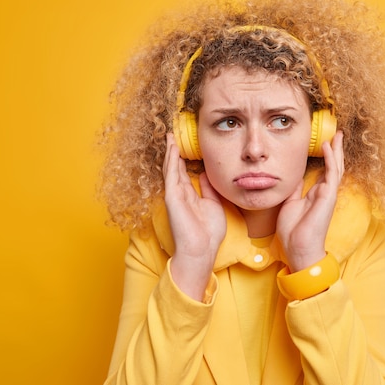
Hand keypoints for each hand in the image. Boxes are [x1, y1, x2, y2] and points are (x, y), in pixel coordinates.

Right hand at [163, 133, 226, 299]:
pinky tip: (172, 148)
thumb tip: (206, 174)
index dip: (184, 158)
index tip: (186, 144)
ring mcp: (175, 194)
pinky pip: (171, 174)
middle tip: (173, 134)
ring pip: (171, 168)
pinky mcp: (172, 197)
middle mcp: (180, 193)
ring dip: (170, 151)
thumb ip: (209, 189)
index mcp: (190, 196)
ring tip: (170, 135)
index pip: (185, 172)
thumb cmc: (208, 233)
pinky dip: (171, 160)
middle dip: (174, 151)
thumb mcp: (214, 205)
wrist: (201, 250)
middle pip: (175, 167)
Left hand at [276, 131, 344, 271]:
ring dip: (336, 150)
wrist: (298, 247)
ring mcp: (328, 194)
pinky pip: (332, 173)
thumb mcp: (290, 203)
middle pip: (333, 166)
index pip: (323, 171)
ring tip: (337, 134)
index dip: (325, 157)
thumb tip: (293, 175)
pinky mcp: (329, 195)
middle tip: (336, 134)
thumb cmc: (293, 230)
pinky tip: (328, 145)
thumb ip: (294, 189)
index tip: (323, 143)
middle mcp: (324, 192)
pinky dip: (331, 158)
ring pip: (336, 167)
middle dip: (334, 150)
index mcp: (315, 194)